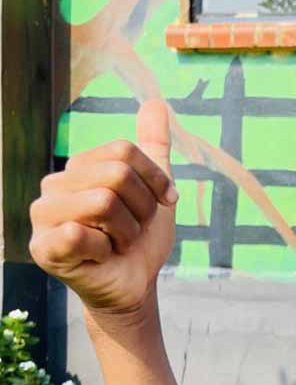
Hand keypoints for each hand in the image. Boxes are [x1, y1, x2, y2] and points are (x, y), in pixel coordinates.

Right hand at [29, 99, 177, 313]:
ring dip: (128, 230)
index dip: (155, 179)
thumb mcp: (155, 188)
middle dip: (143, 208)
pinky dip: (106, 248)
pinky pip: (81, 232)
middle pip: (116, 175)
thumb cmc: (140, 238)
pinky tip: (100, 256)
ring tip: (118, 242)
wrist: (136, 283)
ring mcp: (43, 217)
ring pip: (104, 202)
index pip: (125, 150)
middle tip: (135, 229)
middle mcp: (54, 186)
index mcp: (79, 168)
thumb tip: (155, 101)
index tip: (162, 203)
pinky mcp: (43, 248)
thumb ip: (152, 145)